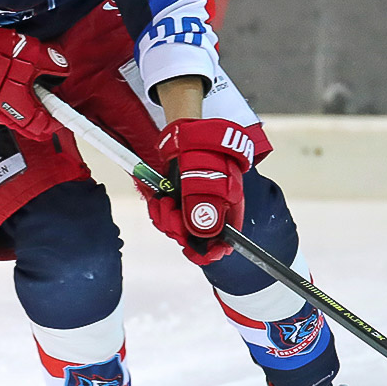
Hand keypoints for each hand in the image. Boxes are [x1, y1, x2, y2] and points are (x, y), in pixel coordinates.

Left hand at [150, 118, 254, 261]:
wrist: (188, 133)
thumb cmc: (203, 152)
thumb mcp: (205, 180)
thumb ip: (203, 210)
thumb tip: (203, 238)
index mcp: (229, 208)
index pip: (225, 241)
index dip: (211, 251)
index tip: (198, 252)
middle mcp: (213, 210)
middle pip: (198, 238)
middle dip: (181, 230)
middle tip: (172, 214)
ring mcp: (195, 205)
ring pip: (180, 229)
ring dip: (167, 220)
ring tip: (164, 203)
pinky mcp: (180, 200)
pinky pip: (168, 217)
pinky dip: (160, 212)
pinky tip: (158, 201)